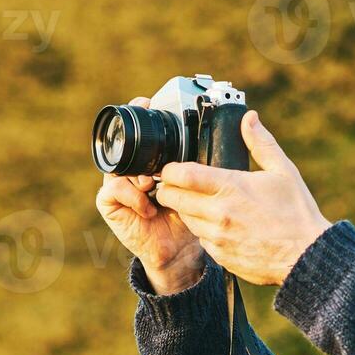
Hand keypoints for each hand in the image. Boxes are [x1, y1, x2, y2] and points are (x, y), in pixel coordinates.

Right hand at [95, 97, 205, 294]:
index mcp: (155, 162)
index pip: (143, 133)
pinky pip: (112, 191)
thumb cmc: (194, 218)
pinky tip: (148, 206)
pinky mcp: (111, 205)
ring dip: (136, 174)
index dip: (140, 115)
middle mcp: (135, 171)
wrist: (181, 253)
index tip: (147, 101)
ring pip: (118, 167)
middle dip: (134, 142)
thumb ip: (213, 159)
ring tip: (152, 184)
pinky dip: (131, 195)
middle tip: (147, 143)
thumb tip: (243, 122)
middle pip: (126, 146)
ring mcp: (120, 187)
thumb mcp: (205, 185)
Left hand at [154, 111, 330, 286]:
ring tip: (202, 202)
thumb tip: (250, 118)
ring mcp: (217, 236)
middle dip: (170, 189)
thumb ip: (261, 143)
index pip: (182, 175)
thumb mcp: (283, 171)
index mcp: (231, 187)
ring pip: (184, 218)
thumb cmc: (297, 212)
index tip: (173, 168)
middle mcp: (219, 213)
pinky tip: (220, 223)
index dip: (170, 170)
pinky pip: (200, 238)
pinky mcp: (220, 255)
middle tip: (178, 184)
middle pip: (173, 198)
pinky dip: (203, 229)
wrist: (307, 256)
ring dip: (186, 209)